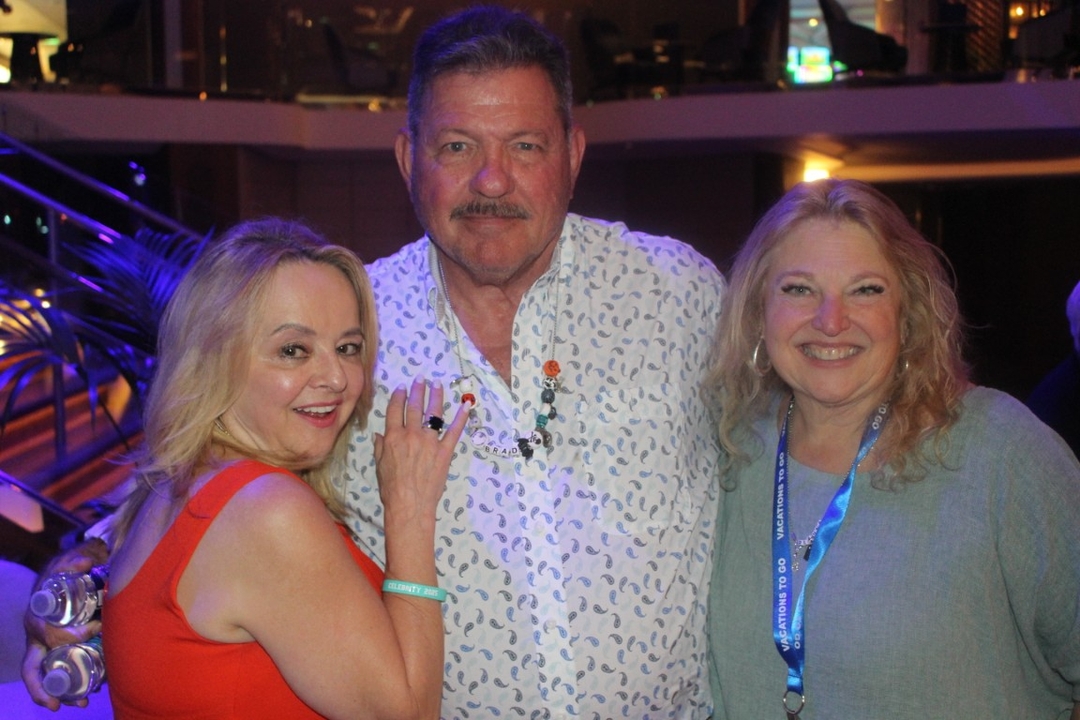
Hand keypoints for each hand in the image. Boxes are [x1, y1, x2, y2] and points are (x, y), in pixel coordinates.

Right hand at [21, 537, 108, 709]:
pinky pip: (55, 675)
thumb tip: (86, 563)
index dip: (69, 635)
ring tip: (80, 703)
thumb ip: (75, 562)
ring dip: (58, 694)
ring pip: (42, 676)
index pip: (46, 634)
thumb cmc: (66, 574)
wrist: (62, 579)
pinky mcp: (55, 653)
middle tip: (67, 697)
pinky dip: (65, 690)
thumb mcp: (68, 565)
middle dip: (44, 685)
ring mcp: (43, 648)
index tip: (94, 629)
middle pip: (32, 667)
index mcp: (36, 619)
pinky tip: (83, 699)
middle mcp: (35, 638)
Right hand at [374, 377, 468, 517]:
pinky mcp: (445, 452)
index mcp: (393, 437)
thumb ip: (380, 447)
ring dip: (436, 397)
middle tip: (421, 379)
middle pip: (415, 407)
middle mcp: (411, 435)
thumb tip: (379, 434)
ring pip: (434, 414)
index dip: (398, 396)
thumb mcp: (379, 466)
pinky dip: (461, 418)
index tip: (402, 387)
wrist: (409, 505)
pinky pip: (454, 432)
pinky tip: (466, 406)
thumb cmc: (391, 488)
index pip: (395, 410)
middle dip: (418, 390)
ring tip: (437, 384)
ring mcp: (430, 442)